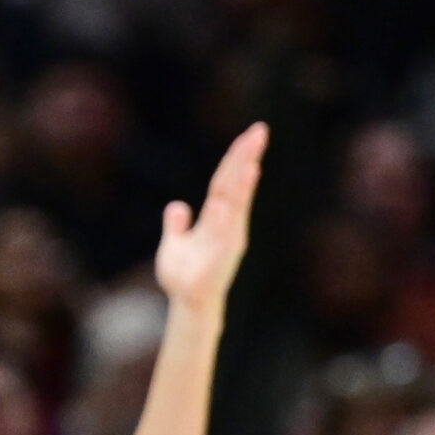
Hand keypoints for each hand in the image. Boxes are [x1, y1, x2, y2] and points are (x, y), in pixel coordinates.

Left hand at [153, 122, 266, 323]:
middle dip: (246, 157)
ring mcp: (227, 237)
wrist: (186, 303)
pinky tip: (231, 198)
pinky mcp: (223, 254)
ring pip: (236, 202)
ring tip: (251, 158)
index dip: (236, 157)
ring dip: (243, 181)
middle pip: (235, 184)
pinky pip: (226, 229)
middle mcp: (228, 224)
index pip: (226, 181)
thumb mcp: (174, 245)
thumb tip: (178, 205)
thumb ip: (176, 225)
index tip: (250, 135)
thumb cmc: (183, 277)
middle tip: (260, 130)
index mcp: (216, 217)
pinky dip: (229, 213)